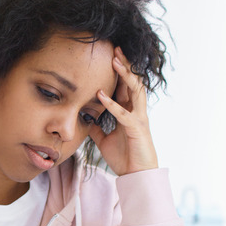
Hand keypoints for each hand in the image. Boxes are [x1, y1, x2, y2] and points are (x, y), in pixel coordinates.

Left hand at [90, 47, 158, 175]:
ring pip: (135, 91)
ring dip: (125, 76)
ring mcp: (139, 119)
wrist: (136, 176)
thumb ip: (97, 128)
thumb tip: (86, 120)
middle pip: (133, 82)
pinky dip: (112, 104)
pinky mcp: (137, 130)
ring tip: (116, 62)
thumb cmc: (124, 157)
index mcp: (130, 112)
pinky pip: (124, 114)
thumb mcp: (105, 140)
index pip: (124, 87)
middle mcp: (136, 111)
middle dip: (125, 66)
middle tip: (116, 49)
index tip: (109, 56)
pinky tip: (101, 96)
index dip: (119, 72)